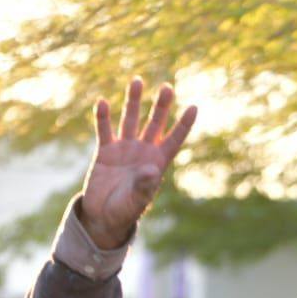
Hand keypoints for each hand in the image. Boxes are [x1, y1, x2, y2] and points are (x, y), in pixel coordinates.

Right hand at [80, 78, 197, 249]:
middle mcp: (143, 151)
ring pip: (130, 119)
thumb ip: (145, 185)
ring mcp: (124, 149)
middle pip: (155, 123)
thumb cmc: (125, 211)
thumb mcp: (137, 200)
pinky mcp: (105, 151)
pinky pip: (105, 130)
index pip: (174, 139)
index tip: (194, 107)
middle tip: (168, 87)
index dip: (184, 124)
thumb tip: (152, 169)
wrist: (103, 216)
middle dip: (161, 106)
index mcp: (157, 163)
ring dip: (133, 101)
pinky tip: (102, 102)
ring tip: (137, 80)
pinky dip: (103, 117)